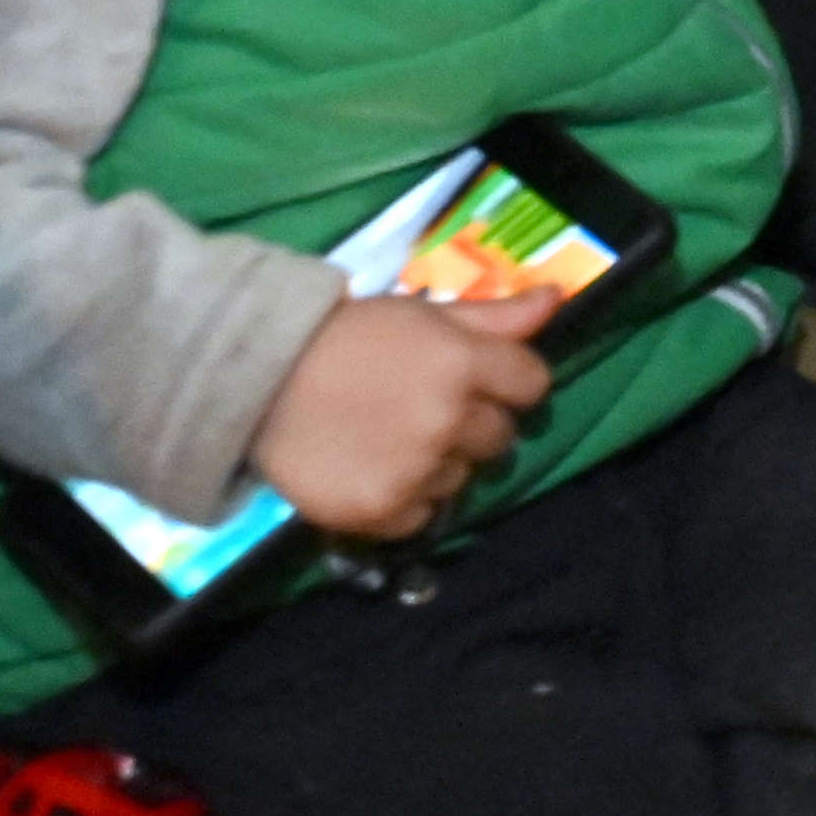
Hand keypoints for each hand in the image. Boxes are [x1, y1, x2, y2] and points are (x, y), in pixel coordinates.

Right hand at [249, 289, 560, 543]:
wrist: (261, 380)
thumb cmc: (347, 338)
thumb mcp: (421, 314)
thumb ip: (493, 317)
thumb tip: (555, 300)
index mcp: (462, 362)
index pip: (532, 384)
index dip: (511, 382)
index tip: (482, 382)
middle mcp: (448, 419)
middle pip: (500, 437)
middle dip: (474, 424)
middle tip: (426, 410)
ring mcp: (416, 469)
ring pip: (461, 478)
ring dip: (439, 463)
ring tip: (391, 438)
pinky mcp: (383, 510)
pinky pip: (424, 515)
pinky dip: (407, 499)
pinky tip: (374, 469)